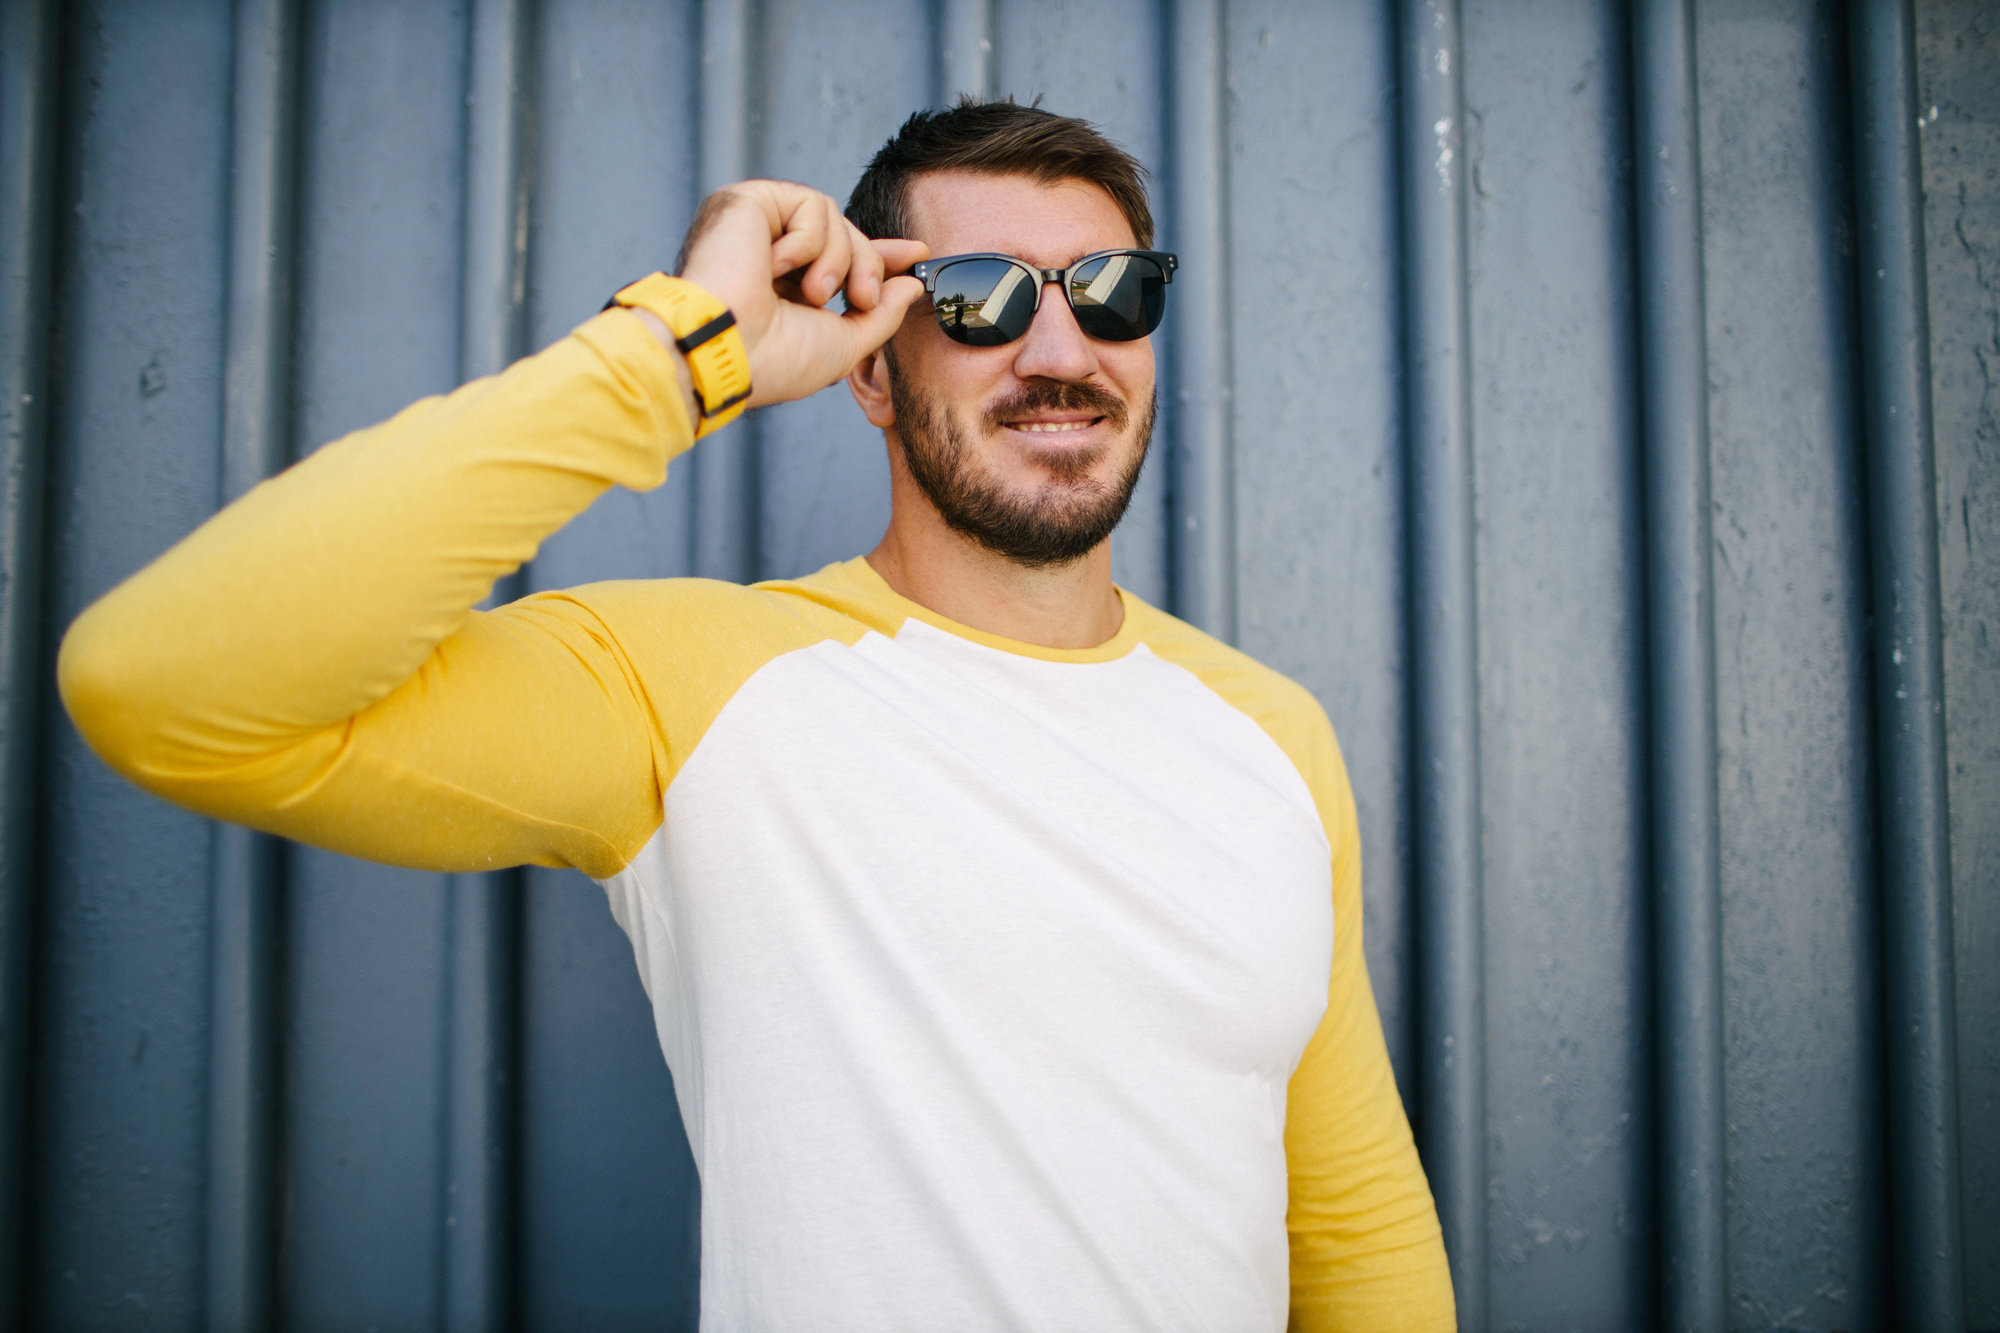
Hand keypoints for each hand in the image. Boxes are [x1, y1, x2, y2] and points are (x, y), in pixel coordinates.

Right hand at [672, 180, 926, 408]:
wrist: (727, 352)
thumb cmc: (774, 361)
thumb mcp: (843, 344)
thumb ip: (881, 314)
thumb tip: (910, 285)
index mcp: (784, 288)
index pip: (840, 257)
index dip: (880, 255)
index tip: (918, 252)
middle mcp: (769, 254)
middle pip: (846, 236)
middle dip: (867, 266)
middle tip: (862, 299)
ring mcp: (757, 227)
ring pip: (834, 218)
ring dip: (836, 261)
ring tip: (809, 293)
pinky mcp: (747, 202)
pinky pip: (811, 205)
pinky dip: (807, 241)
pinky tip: (775, 267)